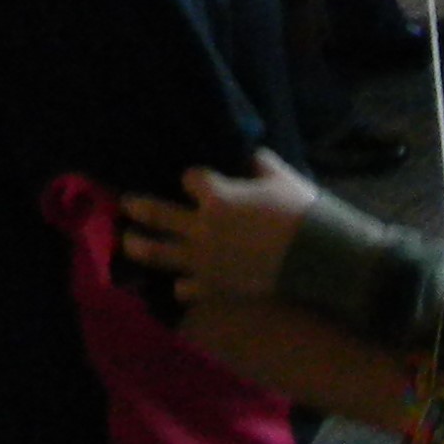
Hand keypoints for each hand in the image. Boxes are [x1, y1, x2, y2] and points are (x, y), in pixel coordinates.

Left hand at [116, 153, 321, 302]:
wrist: (316, 257)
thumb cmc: (301, 212)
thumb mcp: (283, 179)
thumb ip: (260, 164)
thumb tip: (249, 155)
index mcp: (217, 197)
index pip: (191, 178)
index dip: (193, 178)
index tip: (195, 180)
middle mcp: (200, 228)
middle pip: (156, 214)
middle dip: (138, 207)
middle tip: (126, 204)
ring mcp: (201, 260)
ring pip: (155, 253)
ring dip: (138, 245)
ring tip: (130, 242)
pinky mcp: (211, 286)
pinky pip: (183, 287)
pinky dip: (181, 283)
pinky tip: (181, 281)